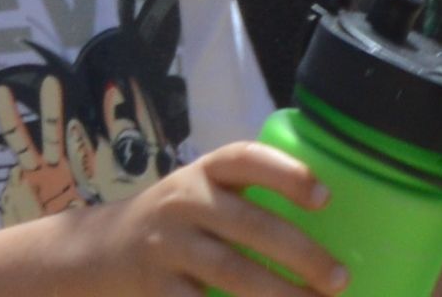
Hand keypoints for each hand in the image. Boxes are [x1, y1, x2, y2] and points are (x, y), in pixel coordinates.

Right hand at [61, 146, 341, 296]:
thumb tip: (332, 219)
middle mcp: (185, 202)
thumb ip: (249, 197)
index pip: (246, 159)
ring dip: (280, 294)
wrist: (102, 251)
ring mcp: (168, 247)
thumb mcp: (202, 191)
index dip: (285, 174)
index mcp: (204, 172)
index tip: (324, 197)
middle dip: (300, 254)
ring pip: (232, 272)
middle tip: (339, 279)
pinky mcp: (158, 290)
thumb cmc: (178, 220)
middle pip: (249, 225)